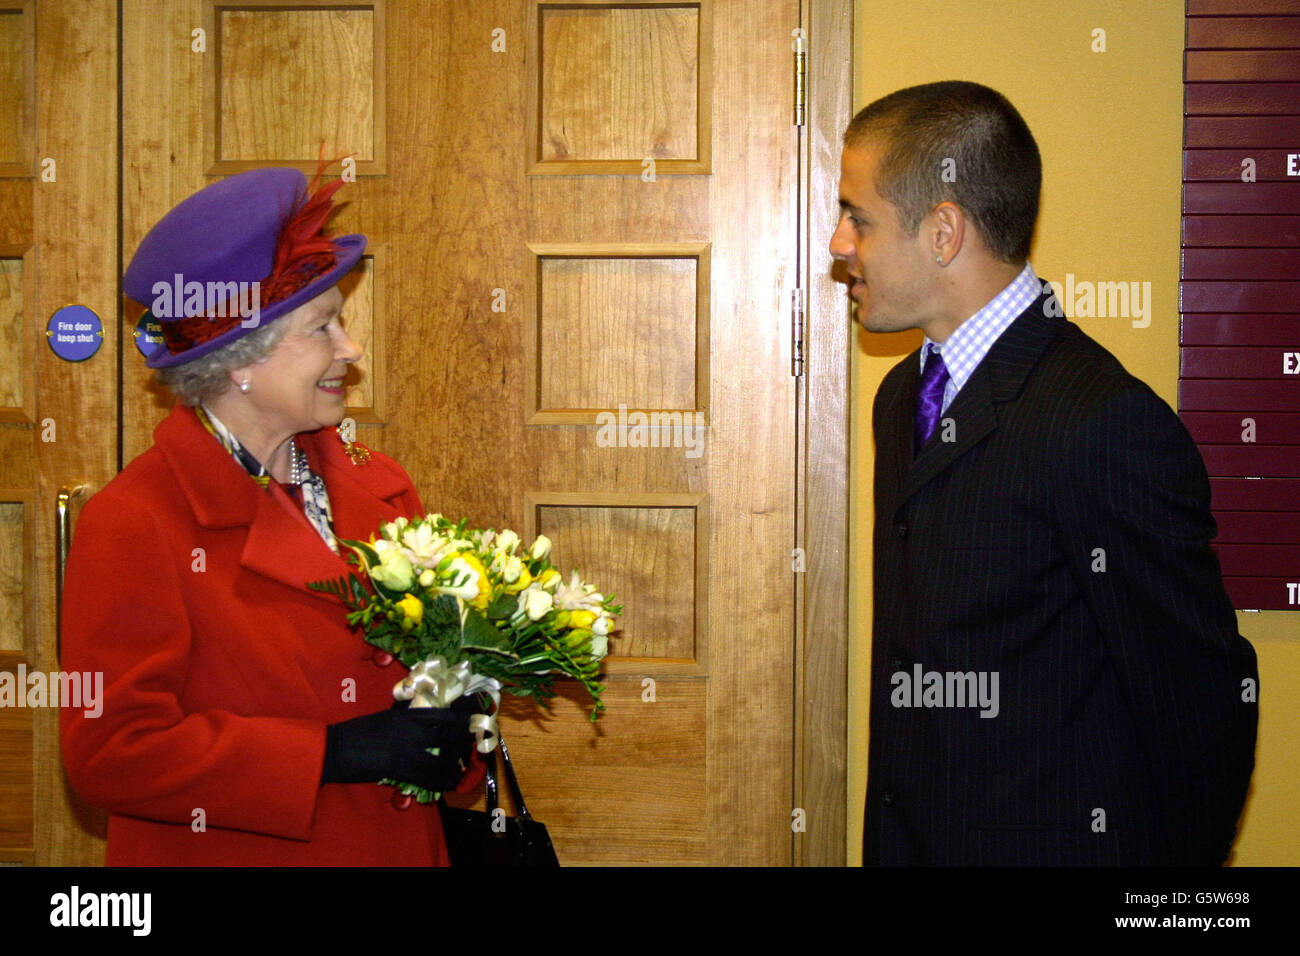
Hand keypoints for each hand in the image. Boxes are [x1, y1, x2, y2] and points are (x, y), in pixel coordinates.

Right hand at [322, 702, 473, 790]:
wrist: (335, 748)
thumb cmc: (359, 731)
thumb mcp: (386, 717)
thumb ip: (406, 718)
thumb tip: (424, 719)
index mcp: (407, 715)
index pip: (443, 715)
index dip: (461, 721)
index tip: (471, 724)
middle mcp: (410, 730)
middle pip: (447, 736)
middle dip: (461, 745)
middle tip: (467, 750)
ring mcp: (405, 749)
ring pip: (440, 760)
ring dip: (452, 768)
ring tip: (457, 772)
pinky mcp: (397, 768)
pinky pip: (425, 777)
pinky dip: (438, 782)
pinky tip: (445, 785)